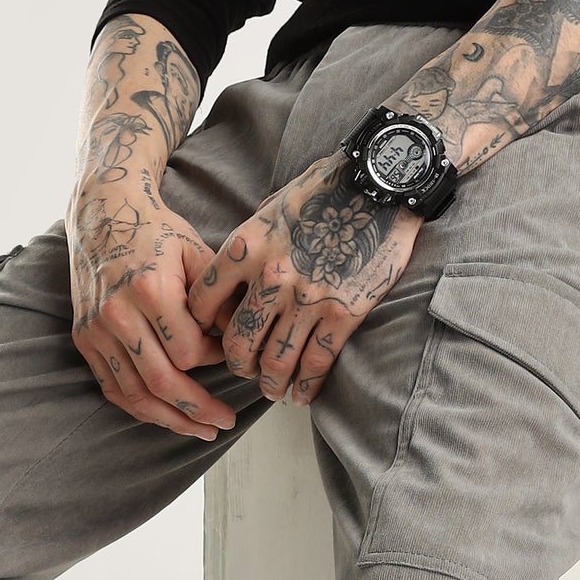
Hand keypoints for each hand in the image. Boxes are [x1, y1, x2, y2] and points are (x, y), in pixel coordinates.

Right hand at [67, 174, 235, 440]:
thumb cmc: (157, 232)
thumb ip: (220, 299)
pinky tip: (164, 417)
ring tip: (200, 431)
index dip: (217, 360)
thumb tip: (245, 342)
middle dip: (198, 409)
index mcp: (150, 290)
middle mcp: (118, 314)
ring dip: (170, 420)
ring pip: (135, 394)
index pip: (190, 352)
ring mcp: (96, 329)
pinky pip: (112, 387)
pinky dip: (139, 408)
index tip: (230, 356)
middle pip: (163, 381)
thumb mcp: (197, 252)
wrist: (103, 213)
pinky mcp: (84, 338)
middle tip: (225, 422)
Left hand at [197, 152, 420, 404]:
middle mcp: (270, 277)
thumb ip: (249, 247)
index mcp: (245, 248)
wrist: (379, 185)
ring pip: (275, 361)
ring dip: (271, 383)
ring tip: (272, 390)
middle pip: (237, 342)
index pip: (202, 303)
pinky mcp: (343, 313)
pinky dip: (306, 385)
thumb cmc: (324, 190)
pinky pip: (316, 362)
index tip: (209, 338)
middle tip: (244, 371)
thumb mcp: (270, 209)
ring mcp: (307, 299)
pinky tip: (302, 394)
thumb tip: (234, 280)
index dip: (200, 328)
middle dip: (237, 366)